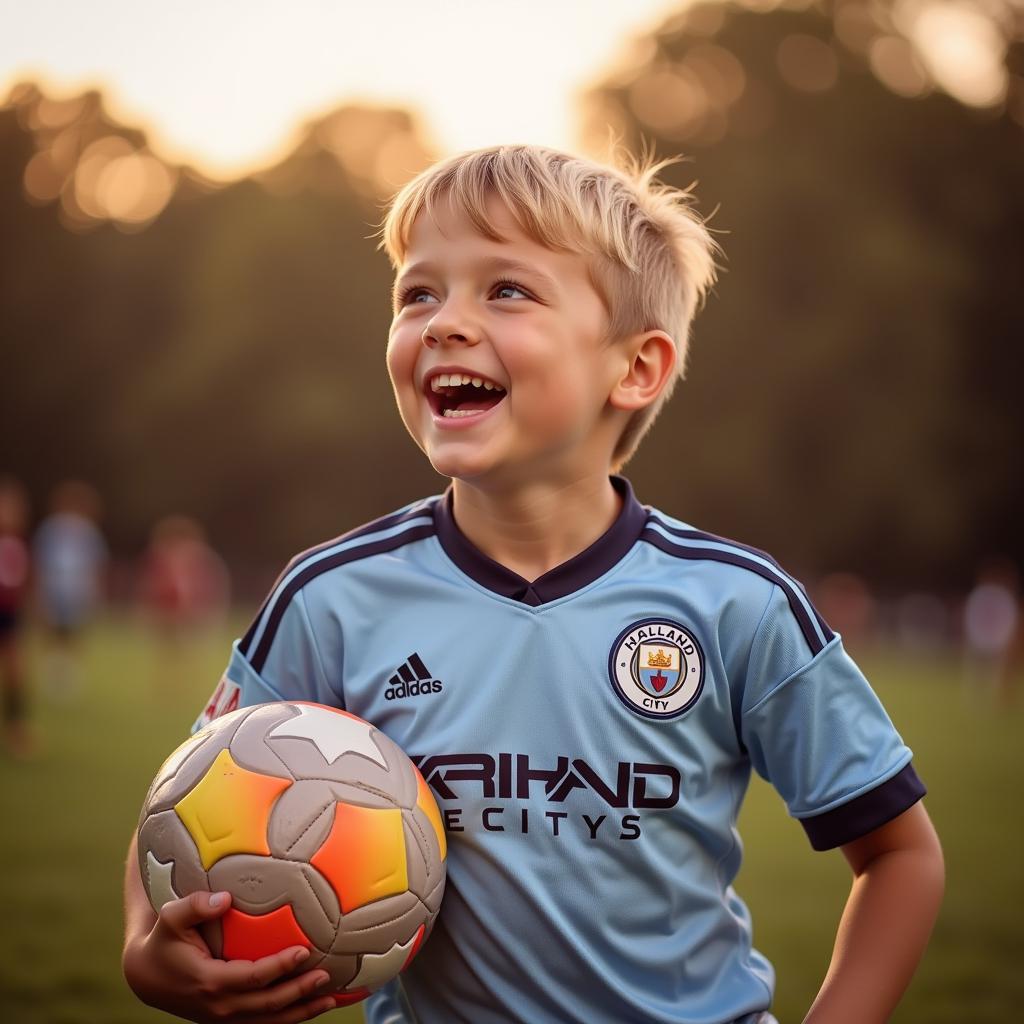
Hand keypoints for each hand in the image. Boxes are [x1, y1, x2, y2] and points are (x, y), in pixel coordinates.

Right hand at [122, 890, 338, 1022]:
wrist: (146, 976)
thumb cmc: (164, 940)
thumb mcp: (171, 917)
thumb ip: (196, 905)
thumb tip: (225, 899)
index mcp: (210, 982)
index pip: (253, 978)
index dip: (280, 967)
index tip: (304, 952)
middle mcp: (219, 1006)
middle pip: (268, 1005)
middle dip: (300, 993)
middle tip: (326, 976)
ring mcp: (223, 1017)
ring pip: (269, 1022)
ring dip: (301, 1012)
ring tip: (331, 1000)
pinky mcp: (228, 1019)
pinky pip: (263, 1023)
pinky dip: (289, 1018)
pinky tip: (311, 1007)